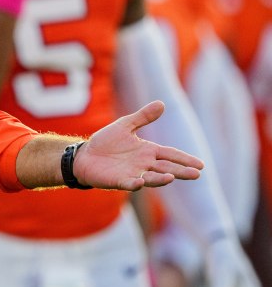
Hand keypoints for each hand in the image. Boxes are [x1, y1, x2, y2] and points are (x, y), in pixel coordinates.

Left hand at [75, 101, 203, 189]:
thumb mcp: (125, 125)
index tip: (201, 165)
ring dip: (160, 179)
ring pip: (150, 178)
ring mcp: (132, 173)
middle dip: (181, 171)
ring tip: (172, 177)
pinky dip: (134, 183)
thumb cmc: (106, 142)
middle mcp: (144, 164)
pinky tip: (140, 182)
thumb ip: (143, 117)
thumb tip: (162, 103)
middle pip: (166, 168)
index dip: (184, 159)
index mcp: (148, 151)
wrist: (85, 155)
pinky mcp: (118, 181)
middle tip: (196, 174)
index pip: (170, 154)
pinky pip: (128, 183)